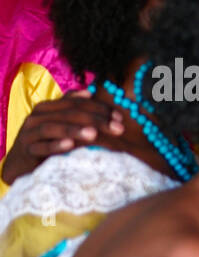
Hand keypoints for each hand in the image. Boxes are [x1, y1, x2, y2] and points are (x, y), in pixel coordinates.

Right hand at [2, 92, 124, 184]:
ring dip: (74, 130)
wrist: (20, 163)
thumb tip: (89, 93)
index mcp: (47, 107)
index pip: (76, 103)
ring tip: (94, 134)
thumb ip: (71, 109)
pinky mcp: (26, 150)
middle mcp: (37, 117)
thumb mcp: (59, 124)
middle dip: (96, 120)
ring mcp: (29, 133)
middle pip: (69, 114)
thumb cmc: (45, 142)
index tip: (119, 118)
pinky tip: (70, 145)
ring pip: (52, 127)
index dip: (99, 108)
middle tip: (118, 128)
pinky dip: (55, 145)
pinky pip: (40, 147)